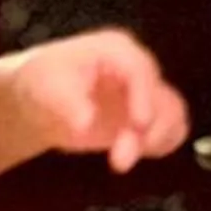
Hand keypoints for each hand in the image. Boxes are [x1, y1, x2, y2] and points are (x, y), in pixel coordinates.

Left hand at [0, 32, 190, 172]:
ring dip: (154, 141)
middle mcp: (137, 70)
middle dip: (146, 131)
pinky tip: (138, 154)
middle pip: (161, 97)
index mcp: (116, 50)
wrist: (39, 100)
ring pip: (172, 115)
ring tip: (122, 160)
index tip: (139, 125)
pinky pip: (170, 130)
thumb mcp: (48, 88)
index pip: (140, 70)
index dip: (145, 97)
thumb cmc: (44, 82)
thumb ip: (68, 104)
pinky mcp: (145, 116)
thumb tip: (86, 123)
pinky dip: (160, 144)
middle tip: (120, 159)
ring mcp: (144, 93)